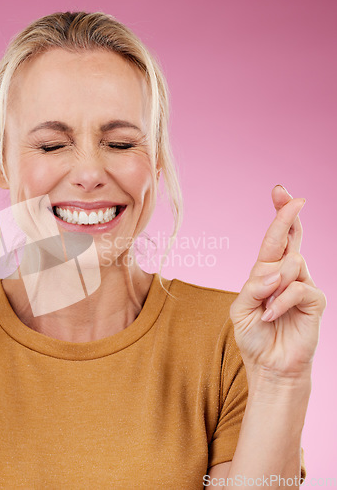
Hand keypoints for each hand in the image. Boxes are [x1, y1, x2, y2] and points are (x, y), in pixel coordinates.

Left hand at [230, 185, 326, 379]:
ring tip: (265, 307)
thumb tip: (276, 271)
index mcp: (266, 272)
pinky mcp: (315, 301)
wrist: (269, 365)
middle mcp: (286, 274)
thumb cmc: (254, 335)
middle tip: (293, 198)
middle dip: (288, 215)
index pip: (274, 239)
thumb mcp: (242, 309)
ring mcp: (302, 285)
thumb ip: (254, 287)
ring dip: (273, 284)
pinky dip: (280, 302)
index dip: (279, 215)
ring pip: (291, 263)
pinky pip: (297, 289)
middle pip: (291, 237)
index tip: (280, 191)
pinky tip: (271, 315)